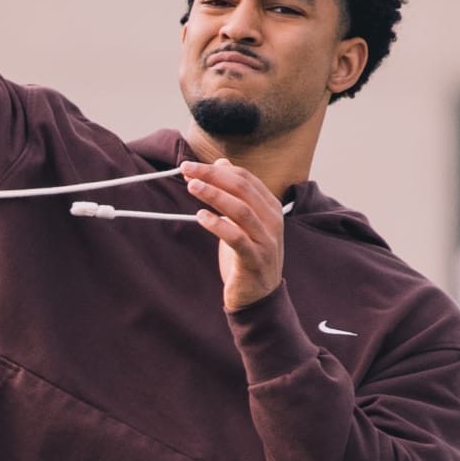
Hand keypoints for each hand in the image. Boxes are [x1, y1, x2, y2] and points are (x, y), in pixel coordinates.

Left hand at [182, 159, 284, 311]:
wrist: (259, 297)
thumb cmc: (247, 256)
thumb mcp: (243, 221)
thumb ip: (234, 194)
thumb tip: (221, 163)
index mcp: (271, 207)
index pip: (244, 178)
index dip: (217, 169)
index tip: (190, 167)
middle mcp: (273, 221)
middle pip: (242, 188)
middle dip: (212, 176)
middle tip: (186, 169)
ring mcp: (266, 241)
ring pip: (240, 209)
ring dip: (214, 195)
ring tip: (192, 186)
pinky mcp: (255, 260)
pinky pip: (236, 238)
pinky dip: (218, 224)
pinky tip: (201, 216)